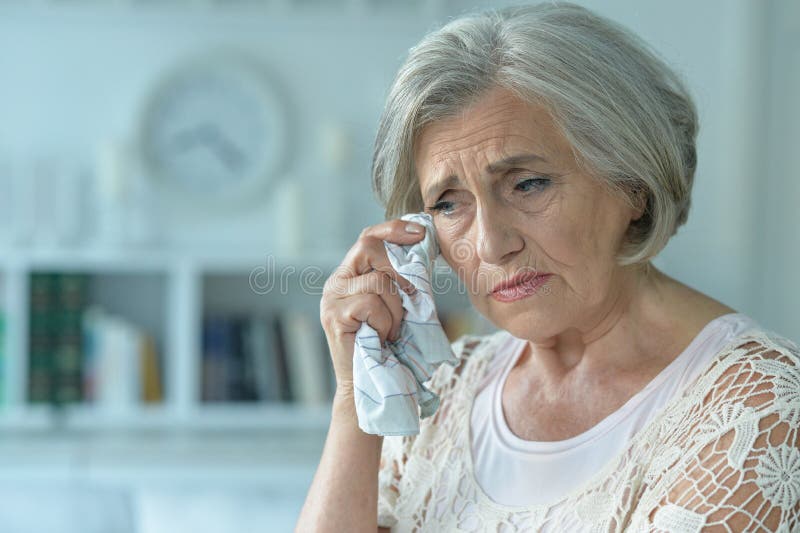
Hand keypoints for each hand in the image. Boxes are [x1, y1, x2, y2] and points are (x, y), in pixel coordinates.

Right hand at [320, 219, 424, 393]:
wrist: (370, 386)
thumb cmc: (389, 347)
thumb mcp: (397, 305)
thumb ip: (400, 279)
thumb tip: (423, 247)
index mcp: (350, 276)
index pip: (368, 237)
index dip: (394, 229)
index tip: (421, 232)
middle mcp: (336, 282)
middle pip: (369, 246)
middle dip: (398, 268)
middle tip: (408, 297)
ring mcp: (332, 298)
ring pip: (378, 281)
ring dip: (396, 309)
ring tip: (391, 331)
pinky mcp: (334, 315)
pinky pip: (372, 303)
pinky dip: (386, 322)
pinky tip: (382, 338)